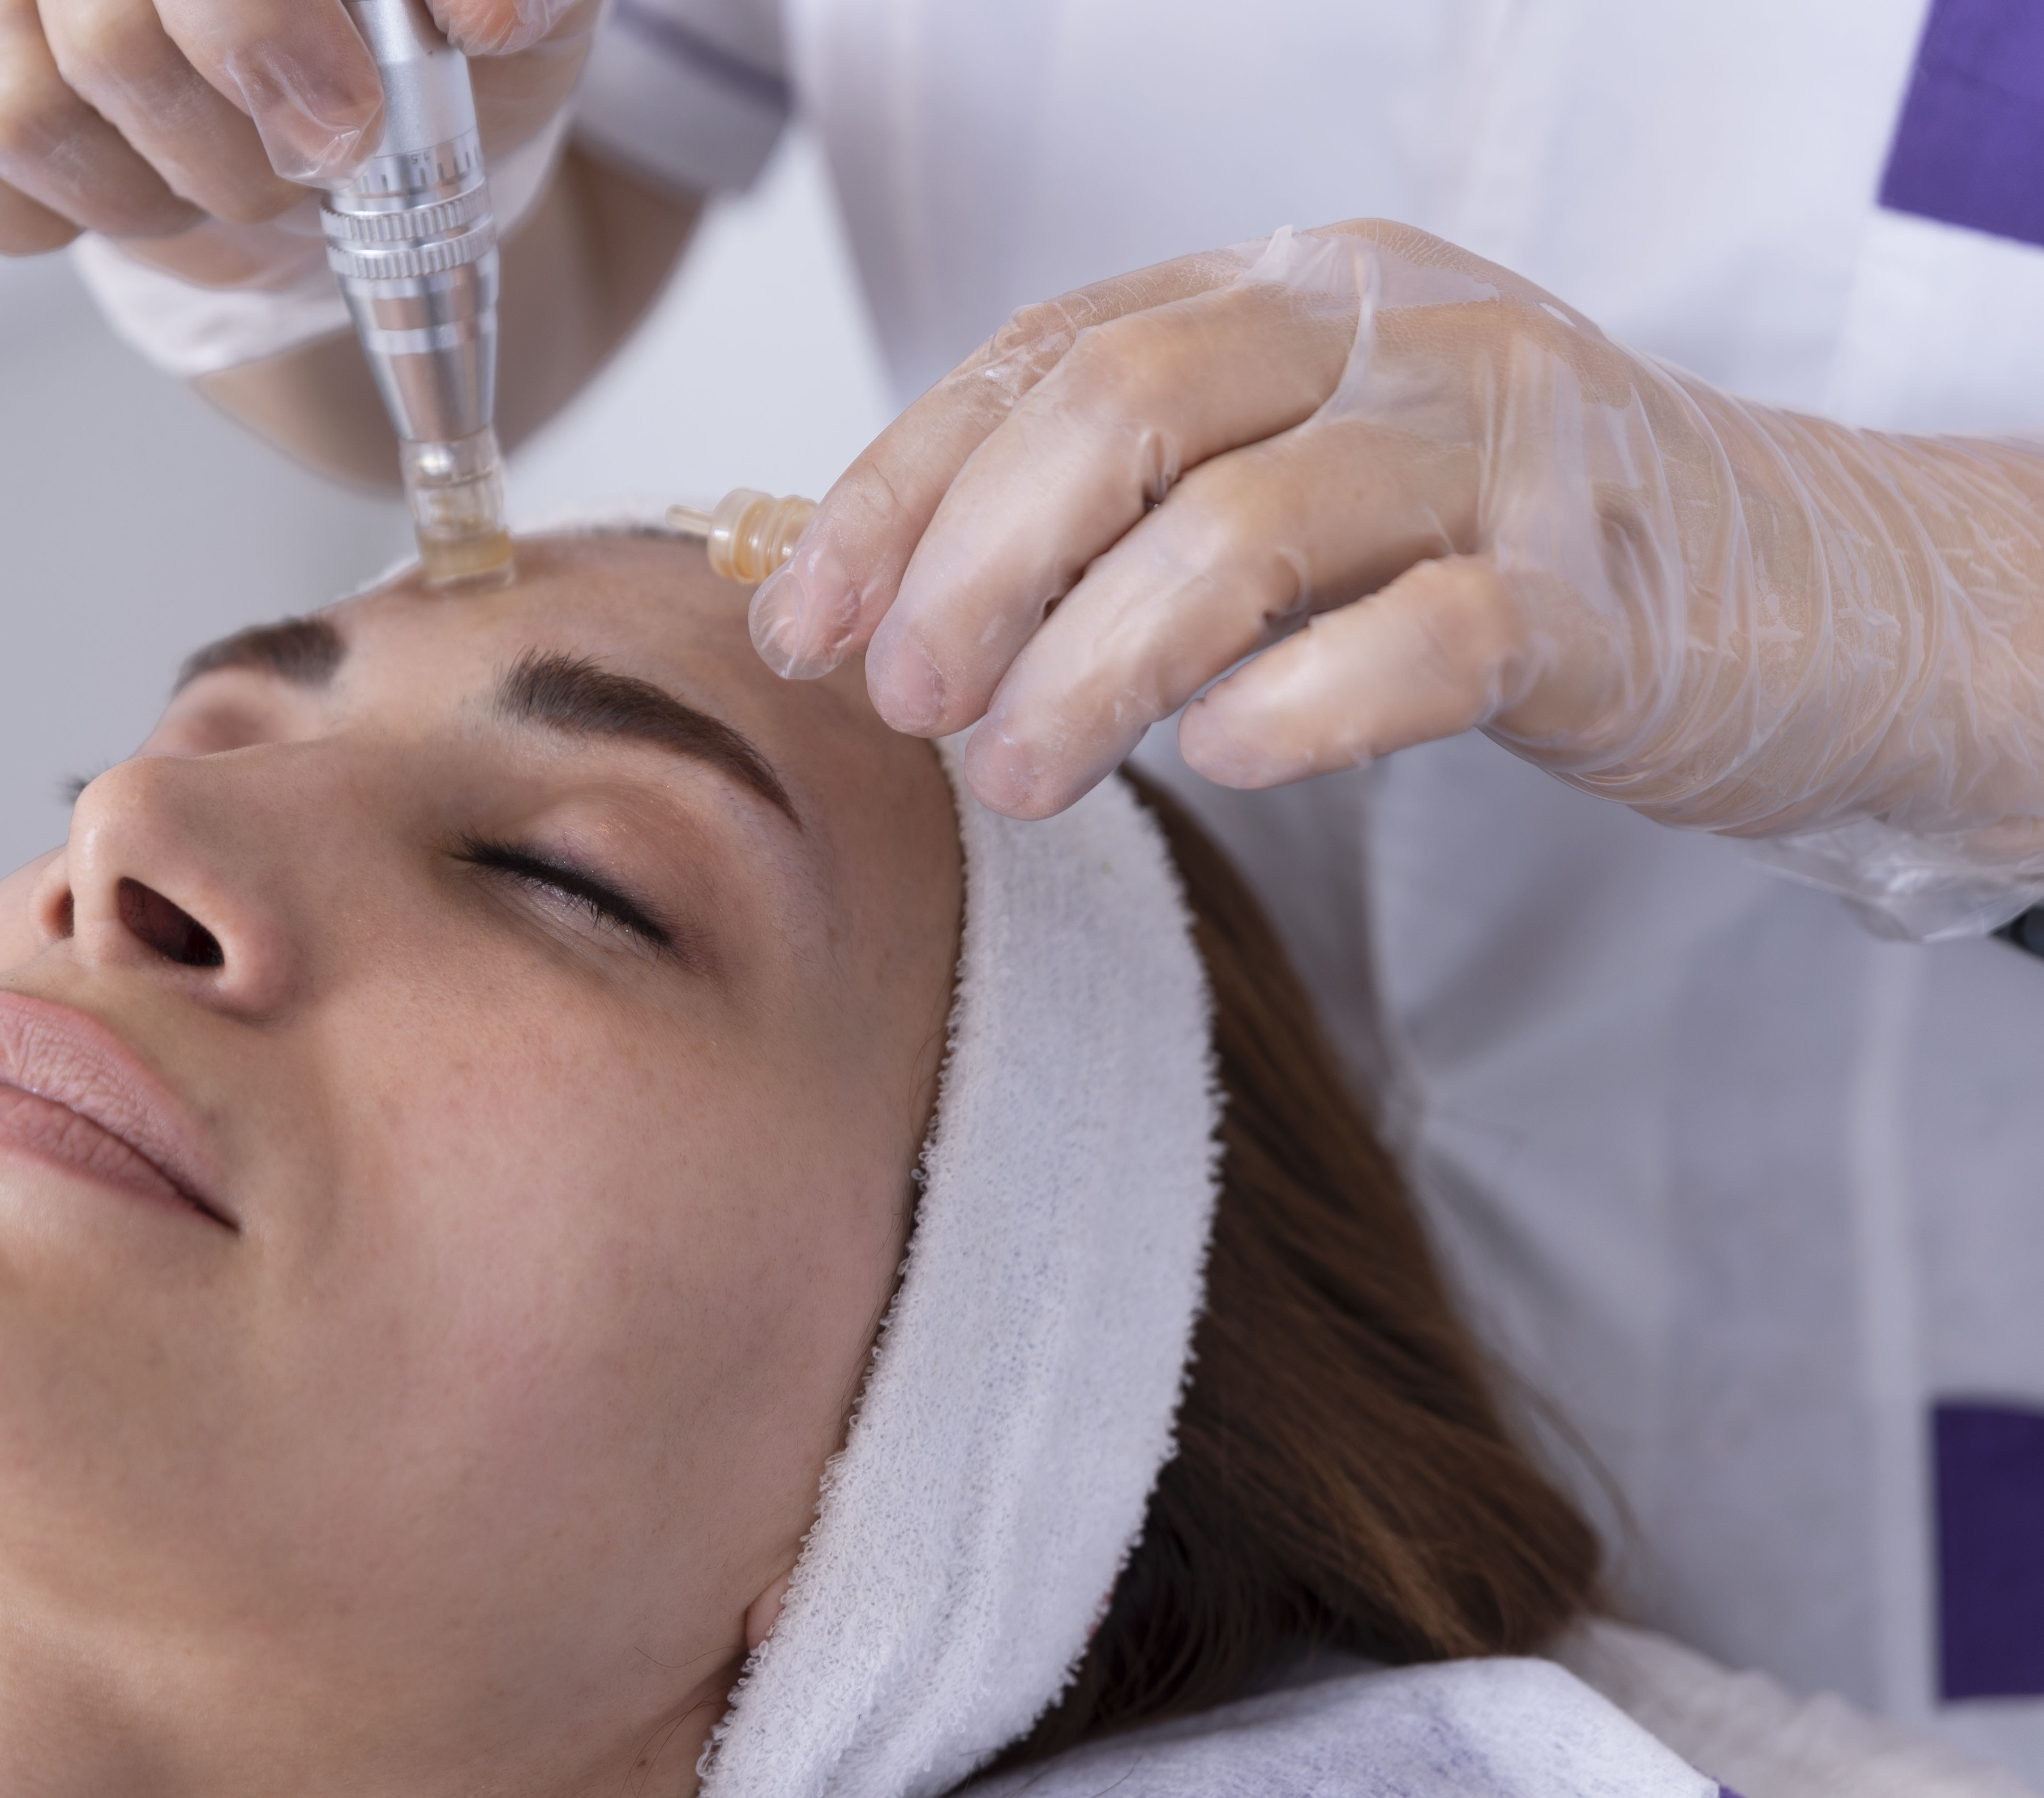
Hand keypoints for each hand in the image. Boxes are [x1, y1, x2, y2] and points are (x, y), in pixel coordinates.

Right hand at [0, 0, 596, 283]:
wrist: (352, 123)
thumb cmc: (421, 38)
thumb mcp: (519, 11)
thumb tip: (485, 11)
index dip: (252, 34)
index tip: (345, 121)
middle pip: (98, 37)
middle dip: (228, 146)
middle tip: (304, 164)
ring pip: (17, 114)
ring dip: (155, 193)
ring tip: (229, 180)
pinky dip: (41, 221)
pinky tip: (124, 188)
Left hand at [751, 221, 2043, 922]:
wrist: (1801, 589)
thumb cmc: (1495, 547)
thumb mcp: (1298, 481)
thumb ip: (1124, 516)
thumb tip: (888, 616)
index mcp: (1292, 290)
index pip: (1046, 356)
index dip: (901, 492)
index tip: (803, 627)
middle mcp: (1390, 331)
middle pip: (1125, 409)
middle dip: (975, 568)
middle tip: (908, 706)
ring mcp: (1506, 449)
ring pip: (1249, 524)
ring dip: (1095, 665)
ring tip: (1018, 780)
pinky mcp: (1599, 592)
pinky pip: (1428, 633)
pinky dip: (1301, 700)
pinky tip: (1217, 761)